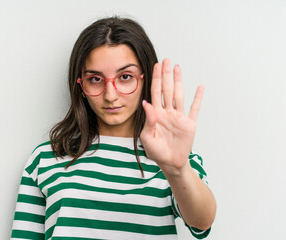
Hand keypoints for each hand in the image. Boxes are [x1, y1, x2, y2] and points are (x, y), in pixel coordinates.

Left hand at [140, 59, 203, 174]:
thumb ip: (148, 120)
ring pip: (179, 95)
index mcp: (156, 115)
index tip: (155, 66)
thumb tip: (146, 103)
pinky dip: (198, 98)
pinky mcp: (189, 124)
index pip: (155, 93)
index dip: (156, 79)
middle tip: (166, 60)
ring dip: (178, 81)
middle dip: (166, 75)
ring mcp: (179, 117)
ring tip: (178, 68)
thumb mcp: (148, 137)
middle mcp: (167, 112)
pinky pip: (194, 109)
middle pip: (167, 90)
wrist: (170, 163)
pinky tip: (199, 87)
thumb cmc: (156, 152)